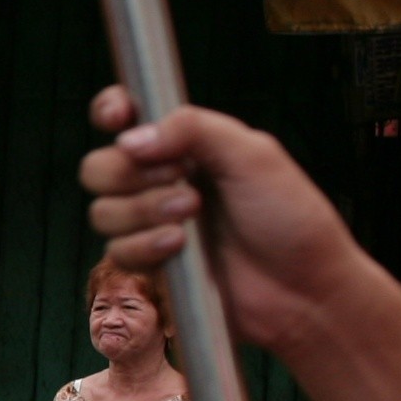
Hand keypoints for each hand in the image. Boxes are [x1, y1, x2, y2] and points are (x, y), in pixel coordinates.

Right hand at [77, 92, 372, 352]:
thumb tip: (129, 139)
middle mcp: (162, 182)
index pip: (127, 119)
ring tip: (190, 216)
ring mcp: (153, 225)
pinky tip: (180, 247)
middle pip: (99, 166)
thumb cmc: (291, 217)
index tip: (119, 117)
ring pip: (102, 211)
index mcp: (187, 146)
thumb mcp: (253, 155)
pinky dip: (145, 246)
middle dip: (129, 174)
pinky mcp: (151, 265)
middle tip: (179, 179)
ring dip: (142, 211)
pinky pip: (117, 251)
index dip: (111, 111)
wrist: (302, 288)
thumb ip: (194, 129)